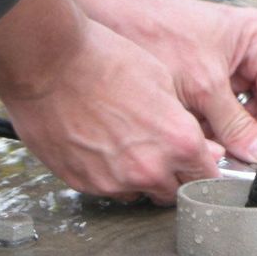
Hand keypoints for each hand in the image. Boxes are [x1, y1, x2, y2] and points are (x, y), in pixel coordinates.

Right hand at [0, 0, 219, 204]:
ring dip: (141, 179)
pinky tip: (103, 147)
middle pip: (175, 192)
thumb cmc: (102, 60)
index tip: (197, 160)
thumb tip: (202, 146)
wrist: (49, 63)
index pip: (207, 176)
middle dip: (174, 175)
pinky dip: (110, 176)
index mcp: (179, 141)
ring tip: (126, 145)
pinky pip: (108, 191)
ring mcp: (115, 181)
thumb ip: (186, 123)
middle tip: (161, 151)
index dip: (203, 166)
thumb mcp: (163, 79)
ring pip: (140, 194)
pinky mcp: (84, 183)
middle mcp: (149, 169)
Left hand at [53, 0, 256, 162]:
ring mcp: (220, 69)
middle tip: (239, 163)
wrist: (107, 20)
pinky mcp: (197, 85)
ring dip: (223, 136)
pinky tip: (191, 138)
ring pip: (234, 117)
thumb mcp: (202, 85)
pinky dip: (204, 131)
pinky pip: (211, 117)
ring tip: (210, 148)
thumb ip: (234, 123)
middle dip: (246, 136)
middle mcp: (244, 54)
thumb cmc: (154, 33)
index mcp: (256, 39)